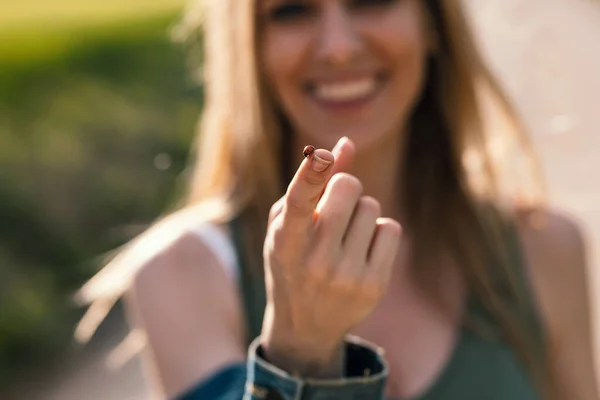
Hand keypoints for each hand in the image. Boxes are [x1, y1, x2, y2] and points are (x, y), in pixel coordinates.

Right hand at [261, 137, 400, 377]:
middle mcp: (315, 260)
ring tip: (344, 238)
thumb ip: (313, 183)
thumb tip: (348, 144)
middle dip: (344, 186)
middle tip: (334, 207)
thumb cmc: (294, 260)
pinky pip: (391, 229)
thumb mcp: (289, 224)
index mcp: (286, 242)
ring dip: (360, 213)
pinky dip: (378, 232)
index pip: (299, 202)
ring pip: (371, 207)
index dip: (311, 175)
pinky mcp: (374, 285)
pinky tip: (362, 251)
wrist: (305, 325)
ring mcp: (347, 275)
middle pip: (349, 187)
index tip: (320, 156)